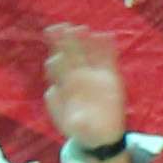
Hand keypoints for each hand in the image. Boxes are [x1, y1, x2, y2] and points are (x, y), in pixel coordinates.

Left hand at [45, 28, 131, 155]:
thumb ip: (65, 112)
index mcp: (64, 86)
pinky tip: (106, 36)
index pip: (56, 69)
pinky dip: (107, 48)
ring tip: (82, 29)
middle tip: (60, 28)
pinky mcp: (110, 76)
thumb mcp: (73, 126)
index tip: (53, 56)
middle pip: (69, 55)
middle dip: (64, 42)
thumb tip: (52, 93)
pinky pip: (108, 59)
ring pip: (88, 53)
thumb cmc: (81, 129)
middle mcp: (77, 76)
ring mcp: (93, 74)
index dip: (54, 61)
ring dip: (85, 41)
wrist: (101, 134)